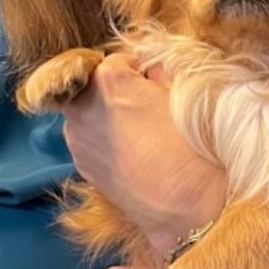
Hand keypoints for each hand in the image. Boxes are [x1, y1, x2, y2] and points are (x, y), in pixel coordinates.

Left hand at [61, 54, 226, 259]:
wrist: (184, 208)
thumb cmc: (191, 150)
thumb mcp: (183, 97)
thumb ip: (159, 74)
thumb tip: (150, 71)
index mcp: (108, 80)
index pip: (119, 60)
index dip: (140, 71)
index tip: (156, 87)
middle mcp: (82, 106)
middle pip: (97, 86)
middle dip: (118, 92)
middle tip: (148, 110)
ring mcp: (77, 138)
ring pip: (90, 112)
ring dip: (108, 115)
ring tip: (140, 135)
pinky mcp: (79, 164)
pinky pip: (90, 139)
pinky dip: (105, 140)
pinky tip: (132, 154)